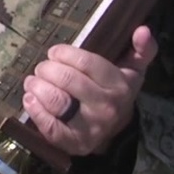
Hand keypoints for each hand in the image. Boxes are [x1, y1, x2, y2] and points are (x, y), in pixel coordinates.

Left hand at [21, 26, 158, 156]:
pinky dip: (35, 110)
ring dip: (37, 86)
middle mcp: (106, 107)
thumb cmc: (118, 91)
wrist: (117, 131)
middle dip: (47, 69)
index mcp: (119, 85)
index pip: (85, 62)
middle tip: (41, 67)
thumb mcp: (133, 69)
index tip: (54, 52)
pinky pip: (50, 127)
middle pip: (67, 80)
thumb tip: (143, 30)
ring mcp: (91, 127)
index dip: (63, 53)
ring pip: (56, 101)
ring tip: (32, 81)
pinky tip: (30, 98)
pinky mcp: (75, 143)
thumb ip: (142, 49)